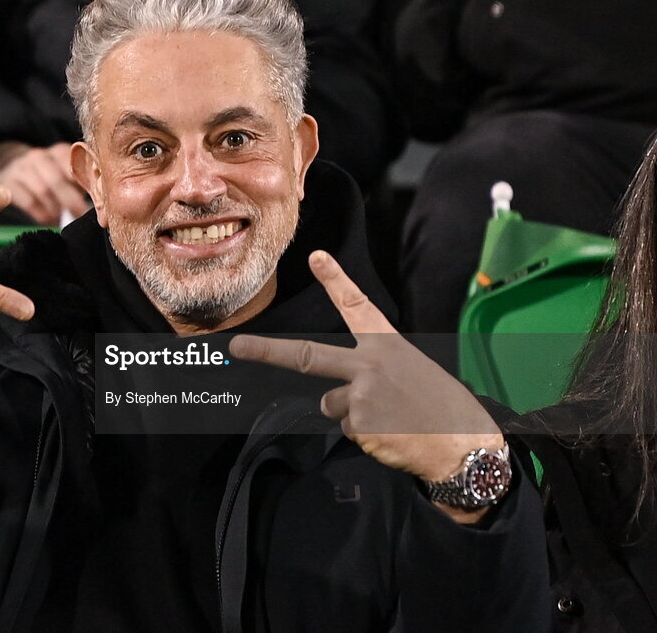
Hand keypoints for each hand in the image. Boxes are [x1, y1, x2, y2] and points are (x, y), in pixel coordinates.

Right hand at [0, 142, 89, 224]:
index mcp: (60, 151)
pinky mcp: (9, 181)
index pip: (76, 166)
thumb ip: (83, 181)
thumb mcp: (65, 170)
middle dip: (72, 201)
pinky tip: (49, 220)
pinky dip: (42, 215)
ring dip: (56, 210)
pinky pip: (29, 202)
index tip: (98, 203)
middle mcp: (40, 156)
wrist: (11, 163)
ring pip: (42, 192)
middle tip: (80, 215)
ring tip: (62, 218)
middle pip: (57, 180)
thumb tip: (103, 207)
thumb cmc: (49, 172)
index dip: (88, 186)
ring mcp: (22, 168)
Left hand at [229, 251, 503, 521]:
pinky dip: (365, 435)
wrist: (464, 444)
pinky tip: (391, 434)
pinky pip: (346, 429)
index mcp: (388, 345)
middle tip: (236, 347)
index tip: (316, 256)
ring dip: (353, 414)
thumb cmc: (441, 407)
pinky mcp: (358, 424)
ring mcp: (360, 394)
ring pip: (331, 404)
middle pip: (307, 355)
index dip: (336, 280)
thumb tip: (328, 397)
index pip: (358, 306)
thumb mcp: (410, 372)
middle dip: (266, 351)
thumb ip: (369, 372)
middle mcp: (369, 364)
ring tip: (390, 418)